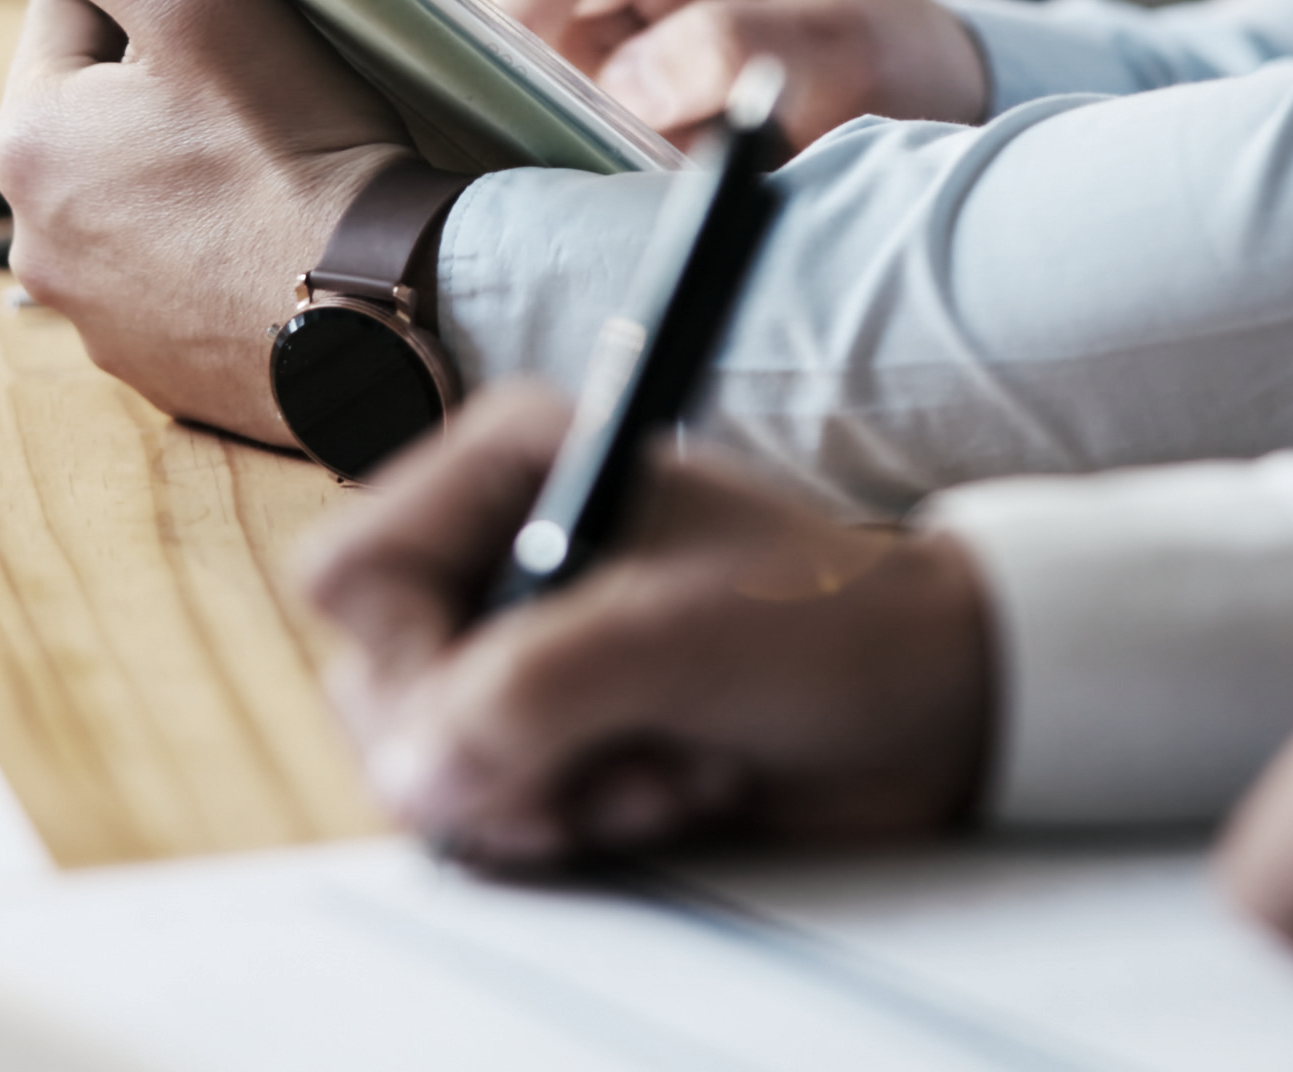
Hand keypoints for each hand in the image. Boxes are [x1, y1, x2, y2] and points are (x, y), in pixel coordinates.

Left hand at [0, 0, 412, 445]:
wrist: (384, 315)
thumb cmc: (296, 148)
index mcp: (25, 138)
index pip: (69, 5)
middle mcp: (32, 237)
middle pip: (99, 107)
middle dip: (166, 81)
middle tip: (266, 78)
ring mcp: (93, 312)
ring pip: (134, 194)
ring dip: (185, 168)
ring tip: (278, 159)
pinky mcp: (154, 364)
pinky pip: (172, 274)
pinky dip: (211, 249)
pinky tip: (275, 234)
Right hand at [303, 386, 992, 869]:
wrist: (936, 701)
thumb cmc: (834, 622)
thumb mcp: (677, 641)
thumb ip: (528, 695)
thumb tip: (415, 775)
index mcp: (511, 468)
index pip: (356, 577)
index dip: (405, 665)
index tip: (489, 716)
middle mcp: (500, 548)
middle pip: (380, 687)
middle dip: (500, 754)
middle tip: (611, 757)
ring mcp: (522, 645)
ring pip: (434, 765)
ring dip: (556, 796)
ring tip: (668, 766)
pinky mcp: (555, 731)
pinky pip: (493, 810)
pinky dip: (579, 824)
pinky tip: (671, 788)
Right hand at [497, 0, 989, 147]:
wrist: (932, 93)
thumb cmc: (895, 51)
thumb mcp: (838, 47)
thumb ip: (734, 49)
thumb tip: (627, 84)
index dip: (515, 24)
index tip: (503, 107)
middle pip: (540, 22)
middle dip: (556, 98)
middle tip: (611, 165)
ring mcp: (633, 16)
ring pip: (554, 81)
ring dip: (586, 136)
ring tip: (665, 172)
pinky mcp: (633, 73)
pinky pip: (586, 117)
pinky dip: (609, 154)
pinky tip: (658, 179)